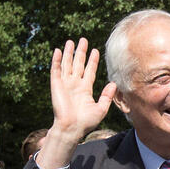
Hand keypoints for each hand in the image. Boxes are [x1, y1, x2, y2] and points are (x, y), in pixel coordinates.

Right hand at [40, 38, 117, 168]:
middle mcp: (75, 84)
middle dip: (81, 52)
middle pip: (78, 64)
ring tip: (71, 41)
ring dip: (69, 53)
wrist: (72, 128)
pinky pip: (56, 70)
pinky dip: (56, 60)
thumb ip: (107, 96)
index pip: (89, 71)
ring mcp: (65, 84)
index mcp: (85, 89)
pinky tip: (57, 51)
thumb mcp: (101, 108)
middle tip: (84, 40)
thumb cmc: (86, 122)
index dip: (92, 61)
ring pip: (67, 64)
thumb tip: (114, 84)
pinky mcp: (56, 85)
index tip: (95, 50)